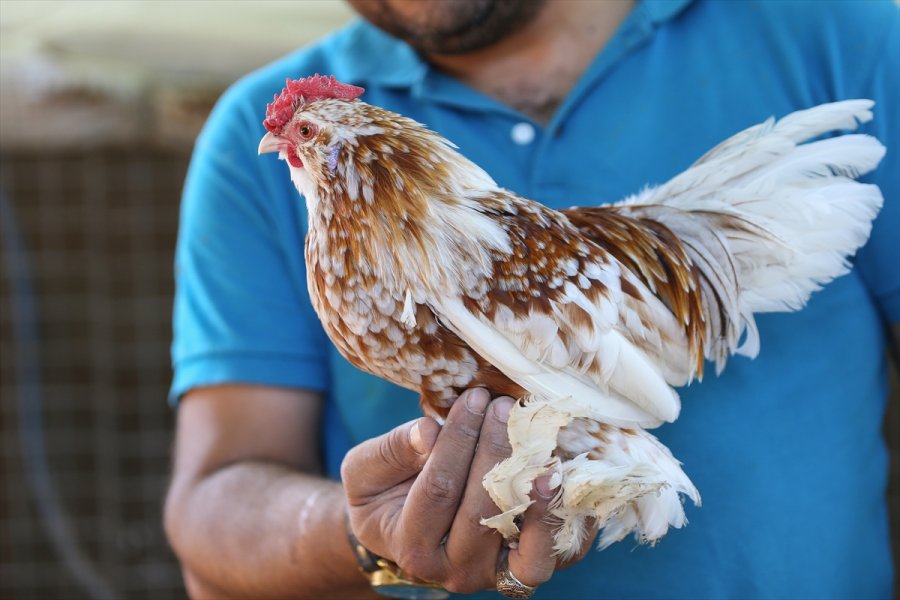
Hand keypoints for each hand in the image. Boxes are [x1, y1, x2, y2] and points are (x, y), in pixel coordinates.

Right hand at [342, 388, 595, 593]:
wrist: (401, 530)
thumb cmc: (382, 492)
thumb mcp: (366, 469)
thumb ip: (393, 450)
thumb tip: (430, 431)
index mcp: (413, 547)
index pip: (439, 489)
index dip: (458, 441)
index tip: (473, 397)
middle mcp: (454, 571)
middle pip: (483, 511)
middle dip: (496, 451)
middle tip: (505, 406)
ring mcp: (493, 575)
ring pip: (525, 545)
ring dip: (538, 496)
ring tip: (543, 449)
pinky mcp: (524, 570)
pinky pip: (554, 555)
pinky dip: (563, 520)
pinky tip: (566, 481)